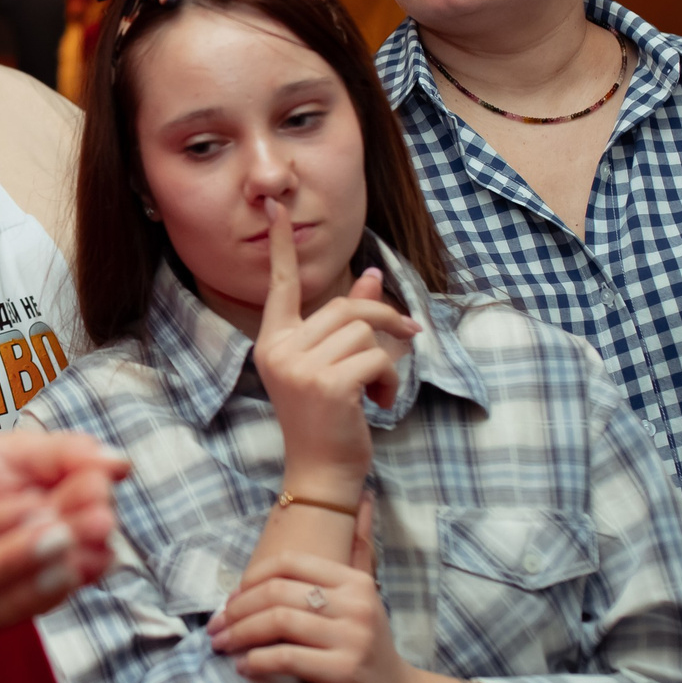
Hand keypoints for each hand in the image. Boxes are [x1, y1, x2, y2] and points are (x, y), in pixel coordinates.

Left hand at [210, 507, 423, 682]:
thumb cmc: (369, 648)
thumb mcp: (366, 595)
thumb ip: (359, 551)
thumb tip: (366, 498)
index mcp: (354, 581)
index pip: (288, 563)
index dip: (250, 579)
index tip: (230, 600)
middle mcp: (356, 604)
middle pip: (277, 592)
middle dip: (236, 609)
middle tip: (215, 626)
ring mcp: (352, 637)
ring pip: (278, 623)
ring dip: (239, 634)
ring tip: (221, 645)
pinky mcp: (344, 671)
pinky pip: (287, 658)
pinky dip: (257, 661)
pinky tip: (243, 667)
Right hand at [250, 202, 419, 499]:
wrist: (321, 474)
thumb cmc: (327, 420)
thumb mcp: (334, 365)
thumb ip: (348, 321)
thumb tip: (372, 276)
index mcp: (273, 342)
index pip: (280, 286)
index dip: (280, 247)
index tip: (276, 208)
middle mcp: (279, 351)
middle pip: (346, 308)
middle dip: (385, 322)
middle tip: (408, 341)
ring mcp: (300, 368)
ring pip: (366, 333)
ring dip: (388, 360)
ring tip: (377, 389)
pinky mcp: (328, 385)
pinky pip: (377, 358)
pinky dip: (391, 379)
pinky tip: (379, 402)